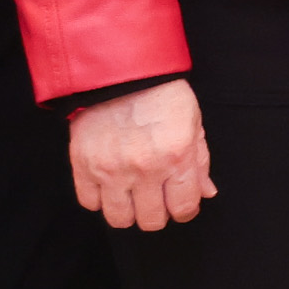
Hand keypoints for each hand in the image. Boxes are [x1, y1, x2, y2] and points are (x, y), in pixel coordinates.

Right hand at [70, 79, 213, 228]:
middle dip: (156, 213)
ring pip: (119, 219)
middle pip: (151, 221)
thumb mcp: (192, 121)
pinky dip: (99, 198)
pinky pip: (89, 202)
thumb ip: (200, 161)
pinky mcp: (83, 164)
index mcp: (177, 156)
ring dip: (127, 211)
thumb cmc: (161, 92)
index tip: (178, 203)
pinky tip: (108, 183)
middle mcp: (144, 168)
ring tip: (130, 193)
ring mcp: (111, 168)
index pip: (183, 208)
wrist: (119, 68)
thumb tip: (206, 193)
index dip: (184, 210)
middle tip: (154, 197)